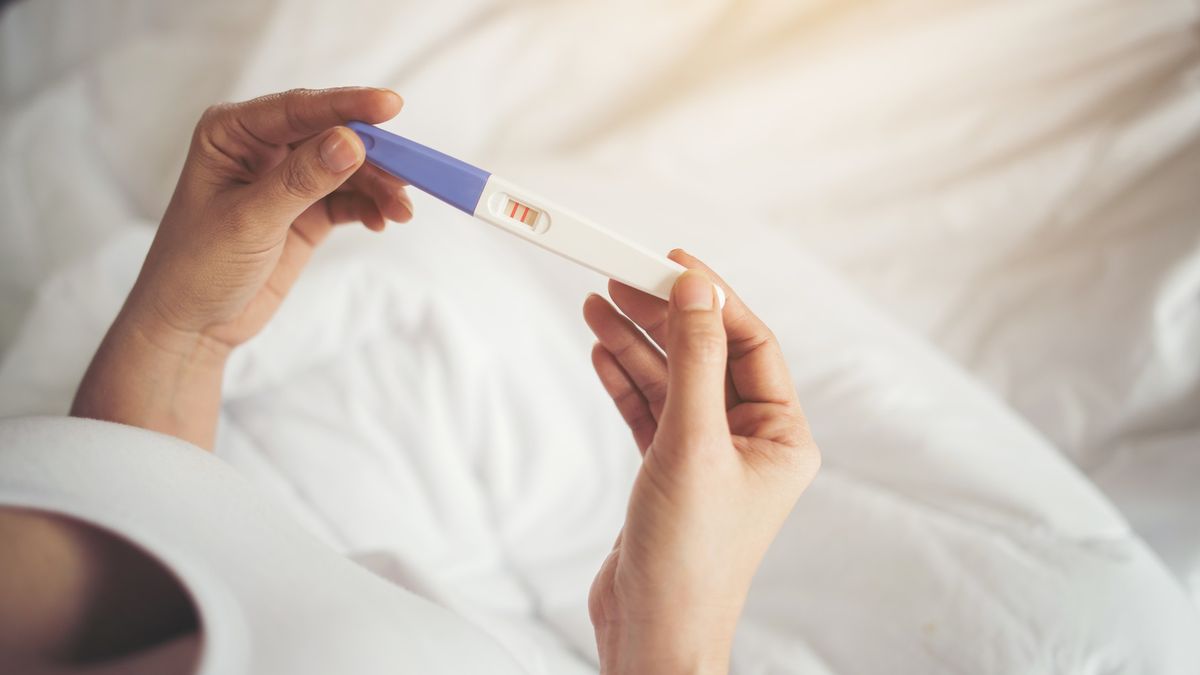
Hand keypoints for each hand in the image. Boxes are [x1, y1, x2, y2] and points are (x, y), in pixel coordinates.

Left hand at [72, 87, 410, 447]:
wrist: (192, 325)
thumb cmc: (198, 267)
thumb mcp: (250, 221)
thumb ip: (301, 180)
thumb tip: (350, 142)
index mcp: (232, 132)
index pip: (298, 109)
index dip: (347, 105)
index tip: (391, 105)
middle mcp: (260, 147)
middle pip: (332, 135)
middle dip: (373, 153)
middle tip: (411, 171)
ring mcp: (287, 179)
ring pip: (347, 168)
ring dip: (378, 186)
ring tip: (401, 211)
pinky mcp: (305, 211)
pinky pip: (349, 198)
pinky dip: (370, 207)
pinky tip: (383, 221)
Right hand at [582, 250, 819, 673]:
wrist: (652, 631)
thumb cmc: (688, 554)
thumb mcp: (693, 443)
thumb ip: (696, 360)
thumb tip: (699, 288)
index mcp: (782, 435)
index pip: (750, 343)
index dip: (711, 297)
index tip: (670, 261)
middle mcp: (750, 441)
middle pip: (705, 355)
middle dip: (662, 316)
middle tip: (618, 276)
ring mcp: (708, 456)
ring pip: (671, 381)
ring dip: (634, 343)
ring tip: (595, 304)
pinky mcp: (669, 472)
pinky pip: (649, 411)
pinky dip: (624, 381)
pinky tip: (600, 350)